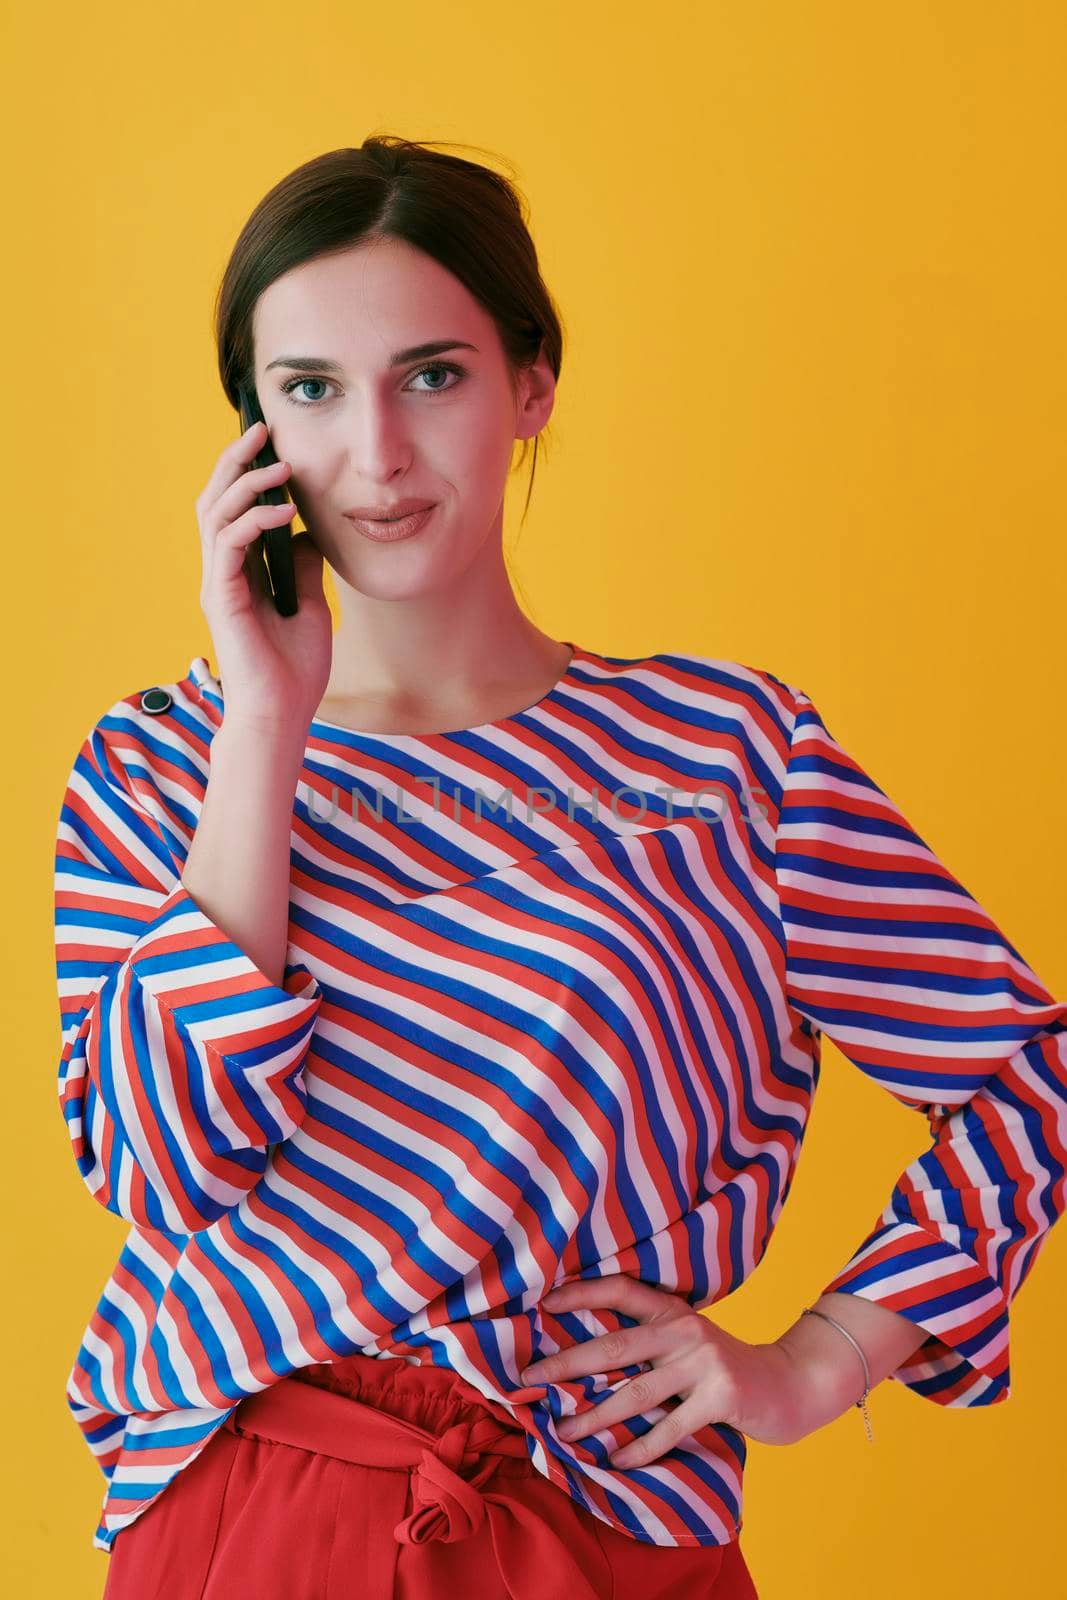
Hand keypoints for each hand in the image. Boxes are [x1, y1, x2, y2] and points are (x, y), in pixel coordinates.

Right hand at [195, 418, 331, 735]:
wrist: (283, 714)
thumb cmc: (294, 670)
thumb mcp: (311, 605)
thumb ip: (304, 568)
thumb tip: (308, 532)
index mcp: (240, 571)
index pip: (233, 508)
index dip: (247, 472)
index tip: (273, 443)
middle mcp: (222, 572)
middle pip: (215, 500)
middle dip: (236, 461)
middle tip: (262, 429)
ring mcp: (218, 584)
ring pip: (216, 514)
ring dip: (247, 483)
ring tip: (280, 465)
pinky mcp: (221, 599)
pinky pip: (230, 544)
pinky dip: (254, 520)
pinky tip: (285, 512)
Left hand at [519, 1273, 808, 1466]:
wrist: (790, 1384)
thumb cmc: (725, 1369)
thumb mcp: (689, 1342)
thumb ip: (651, 1343)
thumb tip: (586, 1360)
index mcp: (673, 1312)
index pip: (620, 1289)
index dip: (582, 1293)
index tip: (543, 1304)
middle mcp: (684, 1330)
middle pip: (614, 1344)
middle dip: (567, 1362)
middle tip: (529, 1377)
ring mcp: (703, 1362)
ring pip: (636, 1392)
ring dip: (595, 1415)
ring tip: (565, 1432)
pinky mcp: (720, 1396)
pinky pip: (670, 1426)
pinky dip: (641, 1447)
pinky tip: (617, 1461)